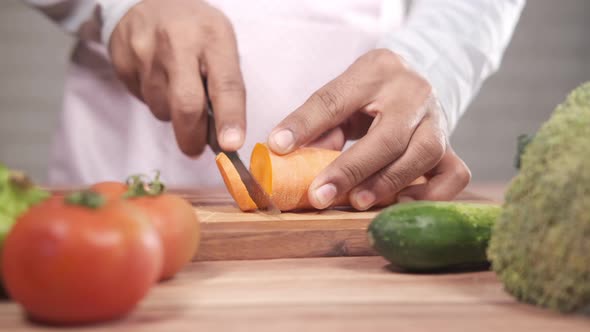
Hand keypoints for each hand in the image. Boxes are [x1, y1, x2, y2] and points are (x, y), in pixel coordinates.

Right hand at [109, 0, 245, 155]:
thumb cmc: (194, 29)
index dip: (229, 119)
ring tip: (177, 90)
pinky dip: (155, 101)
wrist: (146, 0)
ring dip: (173, 115)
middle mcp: (178, 43)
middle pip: (187, 105)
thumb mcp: (220, 43)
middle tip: (197, 148)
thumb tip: (225, 136)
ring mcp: (146, 53)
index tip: (231, 145)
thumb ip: (226, 84)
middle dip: (193, 137)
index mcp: (213, 37)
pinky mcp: (124, 63)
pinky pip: (143, 100)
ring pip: (162, 108)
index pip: (225, 84)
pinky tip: (158, 80)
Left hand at [267, 49, 470, 209]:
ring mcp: (438, 120)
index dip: (306, 125)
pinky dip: (430, 195)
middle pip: (387, 136)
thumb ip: (317, 122)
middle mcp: (414, 92)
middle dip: (352, 170)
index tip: (279, 147)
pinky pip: (455, 175)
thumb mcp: (341, 95)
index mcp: (376, 70)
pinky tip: (401, 202)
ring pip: (423, 155)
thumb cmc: (368, 96)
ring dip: (388, 184)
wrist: (414, 85)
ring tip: (357, 202)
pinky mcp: (451, 146)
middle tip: (320, 196)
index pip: (335, 99)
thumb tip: (286, 154)